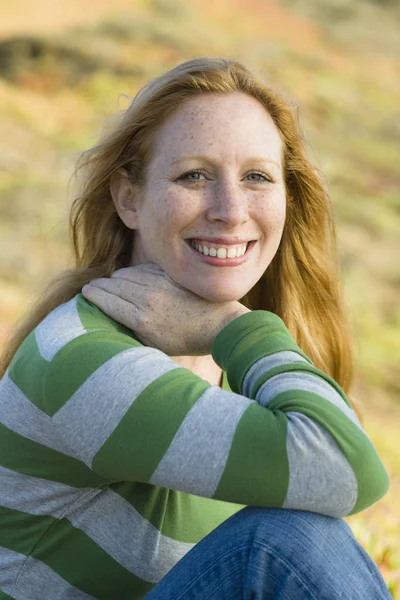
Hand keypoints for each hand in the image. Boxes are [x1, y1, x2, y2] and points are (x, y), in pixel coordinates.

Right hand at [82, 264, 249, 355]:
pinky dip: (133, 273)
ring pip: (126, 274)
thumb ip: (133, 332)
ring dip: (114, 278)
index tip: (85, 293)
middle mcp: (147, 300)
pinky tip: (128, 277)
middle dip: (99, 285)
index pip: (107, 301)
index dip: (93, 295)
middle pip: (113, 285)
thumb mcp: (155, 346)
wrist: (218, 325)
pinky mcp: (169, 275)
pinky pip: (143, 269)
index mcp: (141, 320)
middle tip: (91, 287)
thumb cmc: (186, 341)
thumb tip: (113, 320)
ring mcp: (159, 284)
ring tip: (108, 282)